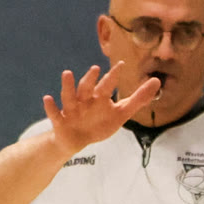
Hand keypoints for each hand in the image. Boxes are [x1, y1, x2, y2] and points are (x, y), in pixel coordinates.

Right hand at [43, 64, 159, 152]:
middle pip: (88, 87)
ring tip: (67, 73)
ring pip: (69, 95)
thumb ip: (139, 99)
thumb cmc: (100, 123)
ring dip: (68, 85)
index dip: (113, 76)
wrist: (76, 139)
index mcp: (99, 97)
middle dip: (91, 79)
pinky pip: (55, 113)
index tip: (122, 64)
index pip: (108, 85)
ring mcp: (71, 109)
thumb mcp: (121, 112)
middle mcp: (84, 100)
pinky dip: (51, 107)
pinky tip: (47, 99)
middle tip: (96, 68)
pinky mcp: (61, 121)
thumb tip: (157, 81)